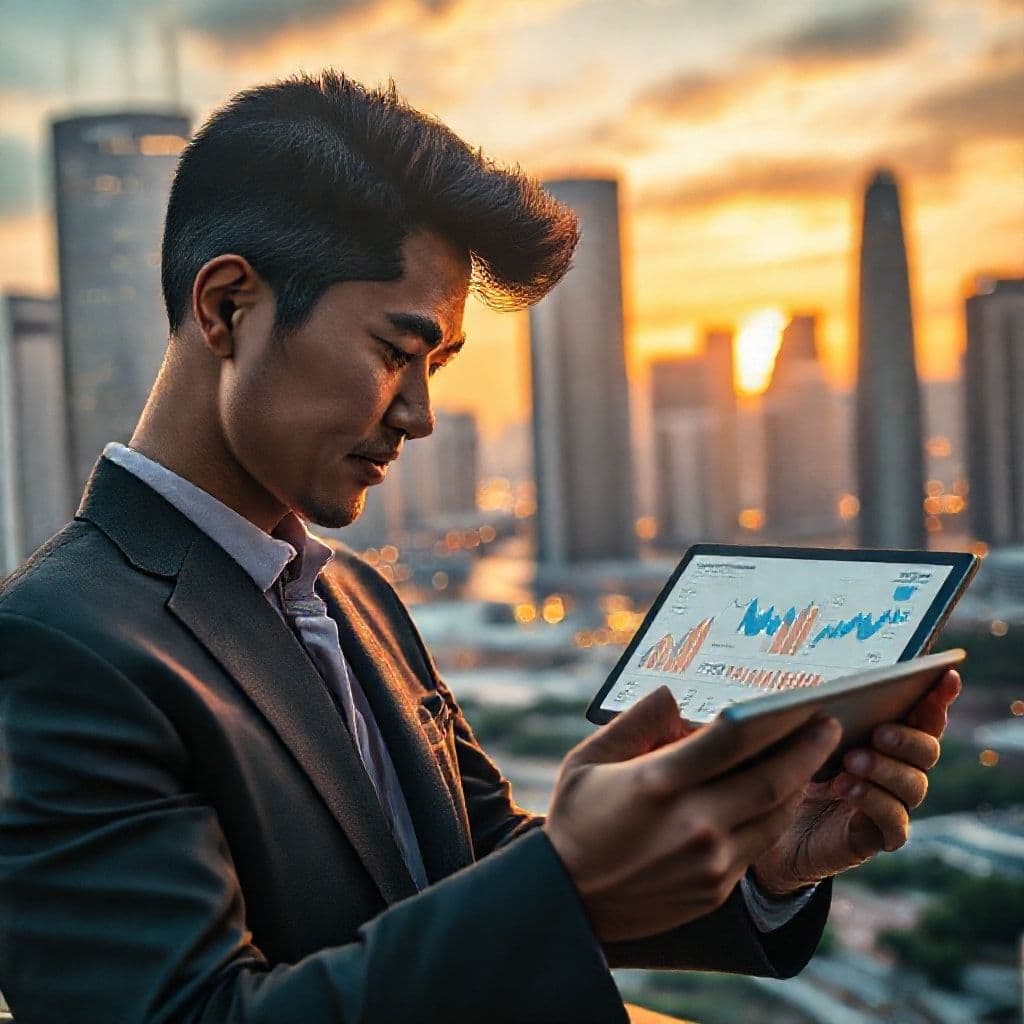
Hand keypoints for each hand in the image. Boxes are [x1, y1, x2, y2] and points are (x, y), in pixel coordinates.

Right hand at [544, 687, 840, 942]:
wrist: (568, 901)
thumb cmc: (576, 820)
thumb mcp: (588, 760)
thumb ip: (635, 722)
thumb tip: (674, 694)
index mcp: (660, 783)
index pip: (734, 741)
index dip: (776, 719)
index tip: (806, 704)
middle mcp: (694, 823)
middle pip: (771, 779)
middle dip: (808, 750)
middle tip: (831, 726)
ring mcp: (709, 862)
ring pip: (775, 816)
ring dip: (800, 784)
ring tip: (813, 758)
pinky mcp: (715, 889)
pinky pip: (759, 846)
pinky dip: (776, 817)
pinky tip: (780, 797)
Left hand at [752, 670, 960, 895]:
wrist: (766, 821)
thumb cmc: (785, 767)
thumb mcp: (799, 734)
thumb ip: (821, 714)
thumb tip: (826, 688)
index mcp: (883, 738)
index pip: (922, 717)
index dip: (937, 697)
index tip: (946, 675)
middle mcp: (896, 769)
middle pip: (927, 751)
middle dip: (907, 739)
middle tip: (879, 733)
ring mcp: (890, 804)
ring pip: (914, 785)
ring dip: (885, 769)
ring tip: (852, 761)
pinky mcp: (875, 836)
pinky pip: (893, 821)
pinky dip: (873, 801)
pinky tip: (845, 787)